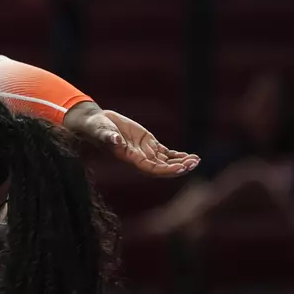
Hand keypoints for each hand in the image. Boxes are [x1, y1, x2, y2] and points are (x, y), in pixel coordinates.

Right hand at [64, 104, 199, 176]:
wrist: (96, 123)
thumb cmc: (97, 128)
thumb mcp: (102, 130)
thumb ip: (107, 136)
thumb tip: (115, 140)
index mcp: (130, 158)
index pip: (152, 169)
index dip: (166, 170)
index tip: (181, 167)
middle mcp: (139, 158)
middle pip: (163, 168)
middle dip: (178, 167)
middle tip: (193, 163)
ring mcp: (145, 151)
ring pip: (167, 161)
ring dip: (181, 162)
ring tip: (196, 160)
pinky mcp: (148, 143)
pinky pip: (166, 153)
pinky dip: (177, 155)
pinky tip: (190, 156)